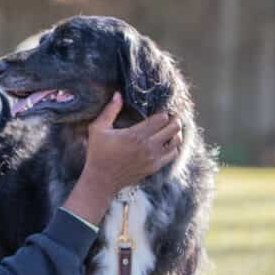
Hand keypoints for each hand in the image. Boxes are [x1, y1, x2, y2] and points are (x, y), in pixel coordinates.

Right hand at [61, 93, 179, 224]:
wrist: (102, 180)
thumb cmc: (98, 153)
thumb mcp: (98, 129)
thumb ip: (110, 110)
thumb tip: (118, 94)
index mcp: (135, 135)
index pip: (161, 119)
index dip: (163, 113)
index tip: (160, 111)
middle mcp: (148, 147)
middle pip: (174, 128)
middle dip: (174, 120)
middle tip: (170, 117)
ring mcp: (153, 159)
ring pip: (176, 142)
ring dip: (176, 133)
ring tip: (170, 129)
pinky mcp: (154, 167)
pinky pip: (172, 154)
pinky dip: (173, 147)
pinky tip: (166, 143)